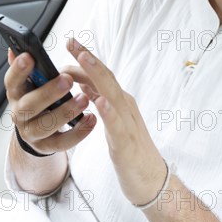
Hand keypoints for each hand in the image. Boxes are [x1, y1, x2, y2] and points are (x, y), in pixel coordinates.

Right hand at [5, 48, 96, 154]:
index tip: (29, 57)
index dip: (18, 70)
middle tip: (67, 80)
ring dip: (66, 112)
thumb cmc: (36, 98)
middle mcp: (19, 115)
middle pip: (29, 105)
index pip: (11, 81)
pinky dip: (78, 132)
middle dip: (48, 92)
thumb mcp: (28, 84)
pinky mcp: (47, 147)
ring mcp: (32, 133)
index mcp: (16, 94)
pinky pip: (62, 143)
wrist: (35, 131)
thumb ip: (23, 68)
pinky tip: (92, 119)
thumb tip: (14, 49)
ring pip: (46, 125)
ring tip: (84, 99)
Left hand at [65, 38, 166, 205]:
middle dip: (88, 58)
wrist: (151, 180)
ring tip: (83, 58)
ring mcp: (127, 122)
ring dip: (97, 74)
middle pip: (106, 77)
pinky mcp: (126, 143)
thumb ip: (99, 101)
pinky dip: (109, 111)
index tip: (70, 43)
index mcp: (119, 101)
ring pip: (111, 93)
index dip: (86, 57)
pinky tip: (99, 101)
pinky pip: (117, 124)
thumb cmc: (130, 150)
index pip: (101, 74)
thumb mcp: (111, 121)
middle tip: (72, 41)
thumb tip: (83, 83)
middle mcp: (125, 106)